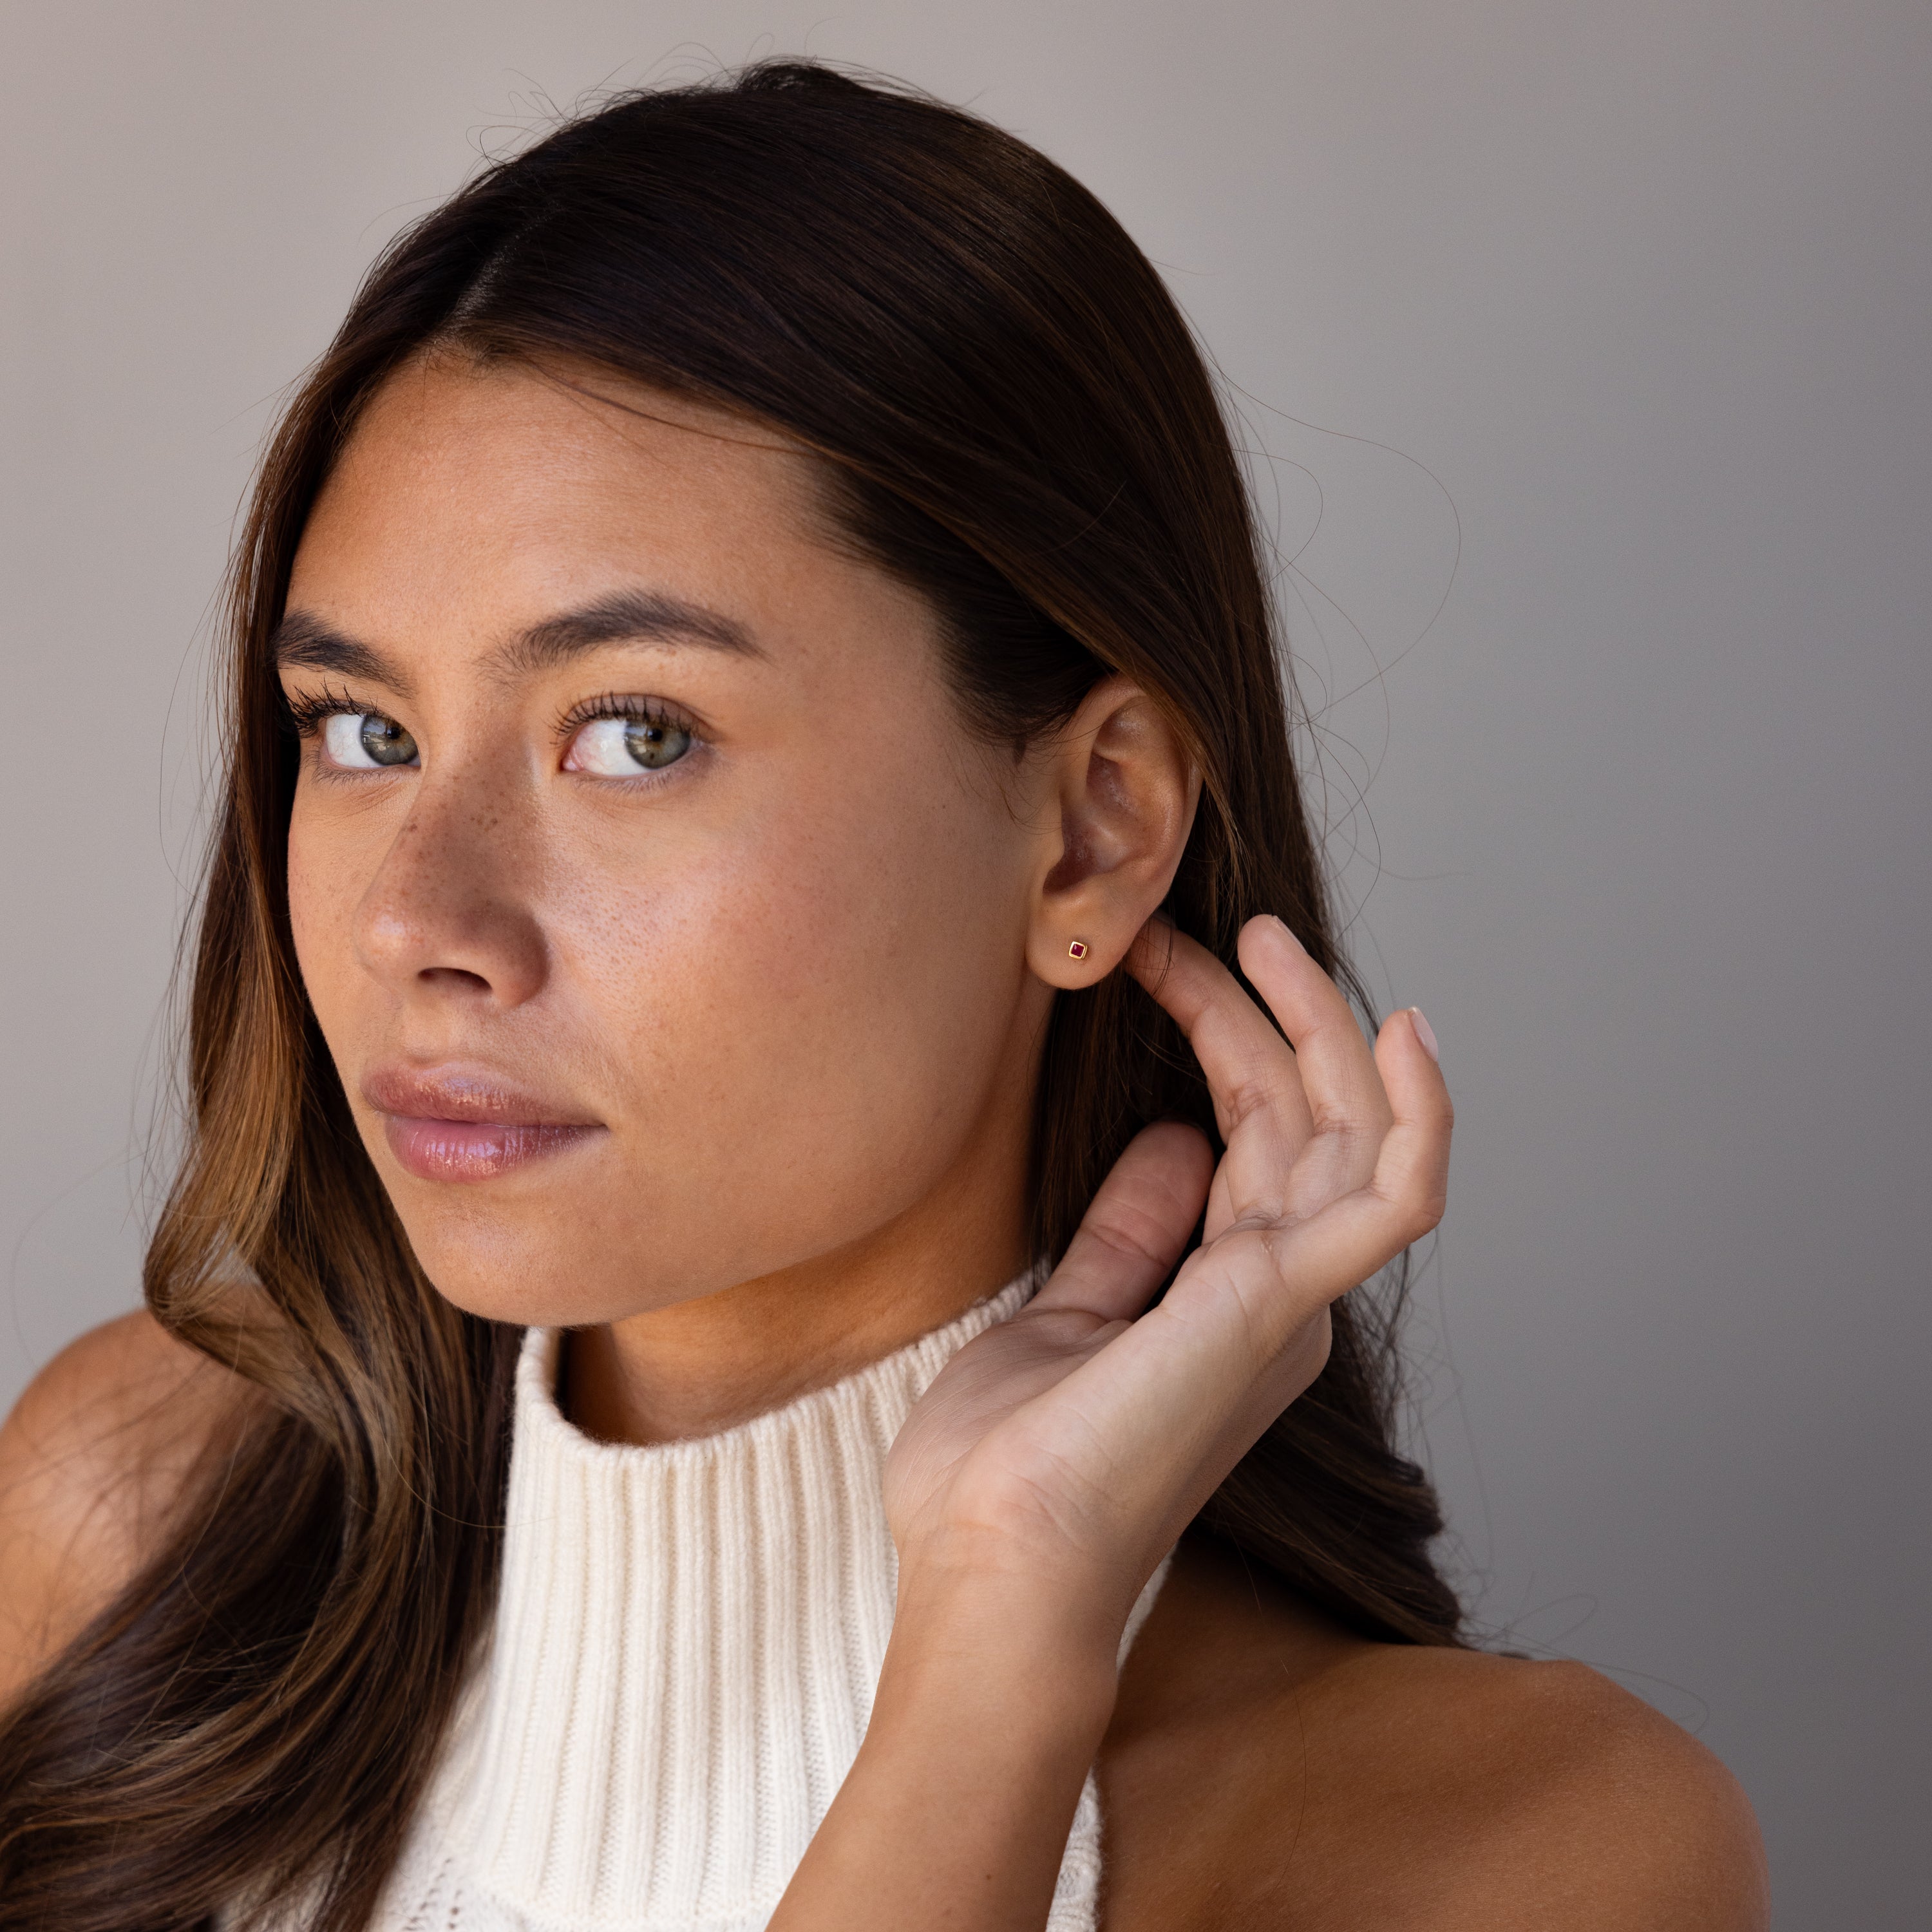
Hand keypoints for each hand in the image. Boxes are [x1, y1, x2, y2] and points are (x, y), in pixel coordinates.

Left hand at [882, 913, 1451, 1645]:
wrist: (988, 1569)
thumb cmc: (1011, 1471)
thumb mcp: (1069, 1311)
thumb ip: (1130, 1233)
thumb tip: (1174, 1140)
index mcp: (1230, 1294)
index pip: (1254, 1132)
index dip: (1216, 1032)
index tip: (1144, 956)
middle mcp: (1276, 1294)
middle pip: (1303, 1116)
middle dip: (1264, 1010)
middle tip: (1208, 927)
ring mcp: (1286, 1300)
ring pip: (1351, 1133)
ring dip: (1322, 1026)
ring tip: (1269, 941)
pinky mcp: (1281, 1305)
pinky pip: (1394, 1200)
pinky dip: (1417, 1116)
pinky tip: (1403, 1033)